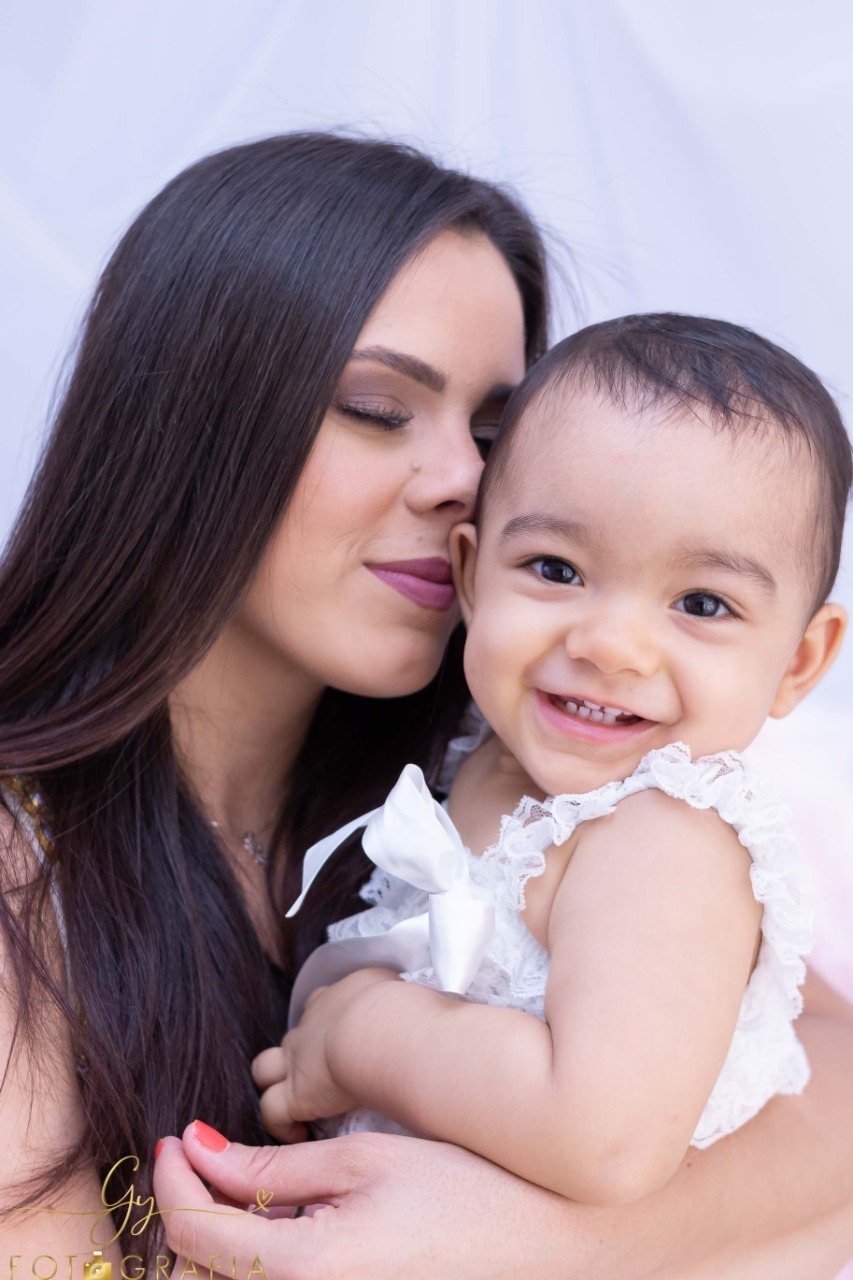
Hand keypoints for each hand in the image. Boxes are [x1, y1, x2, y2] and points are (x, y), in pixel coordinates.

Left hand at [153, 1121, 589, 1279]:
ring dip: (216, 1239)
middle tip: (200, 1156)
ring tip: (238, 1183)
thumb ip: (271, 1168)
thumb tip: (198, 1151)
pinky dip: (251, 1258)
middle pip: (200, 1274)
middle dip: (186, 1211)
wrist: (539, 1243)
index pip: (193, 1234)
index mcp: (304, 1271)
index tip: (174, 1135)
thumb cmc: (463, 1191)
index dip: (170, 1179)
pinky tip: (276, 1217)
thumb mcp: (362, 1159)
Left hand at [252, 967, 399, 1139]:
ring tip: (296, 1104)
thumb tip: (401, 1002)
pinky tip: (300, 1134)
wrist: (378, 1031)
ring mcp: (297, 1059)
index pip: (319, 1005)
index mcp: (335, 1000)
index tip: (340, 1040)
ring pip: (264, 1069)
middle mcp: (309, 1027)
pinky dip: (282, 1125)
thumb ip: (390, 994)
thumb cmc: (397, 1008)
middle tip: (321, 1075)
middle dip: (299, 1054)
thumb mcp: (393, 986)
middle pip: (292, 1038)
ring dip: (274, 1083)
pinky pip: (273, 1112)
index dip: (324, 1024)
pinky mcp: (295, 1093)